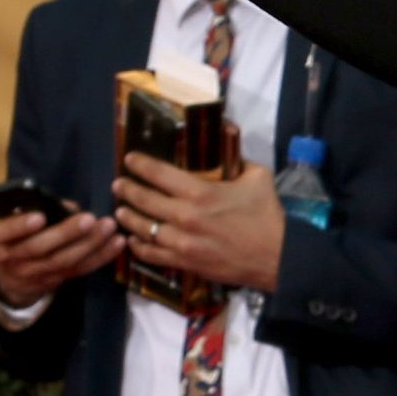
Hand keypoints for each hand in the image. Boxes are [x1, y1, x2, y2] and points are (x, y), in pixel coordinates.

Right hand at [0, 201, 121, 314]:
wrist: (9, 277)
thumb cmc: (14, 236)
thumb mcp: (12, 221)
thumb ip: (33, 208)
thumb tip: (70, 207)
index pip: (5, 232)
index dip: (21, 226)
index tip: (40, 216)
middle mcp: (13, 258)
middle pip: (40, 248)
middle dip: (67, 233)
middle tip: (89, 219)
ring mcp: (34, 273)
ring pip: (63, 261)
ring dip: (90, 244)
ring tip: (108, 227)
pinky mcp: (55, 281)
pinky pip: (79, 270)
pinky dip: (100, 256)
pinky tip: (117, 243)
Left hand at [118, 153, 285, 294]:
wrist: (277, 257)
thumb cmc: (267, 215)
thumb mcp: (258, 177)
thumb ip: (237, 157)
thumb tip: (227, 132)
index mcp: (200, 192)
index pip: (158, 173)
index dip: (140, 164)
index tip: (130, 159)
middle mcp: (184, 216)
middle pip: (143, 200)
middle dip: (127, 189)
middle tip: (119, 184)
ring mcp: (182, 242)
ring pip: (142, 228)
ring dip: (128, 217)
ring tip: (121, 211)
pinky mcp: (185, 262)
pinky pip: (152, 254)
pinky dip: (139, 246)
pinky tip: (134, 239)